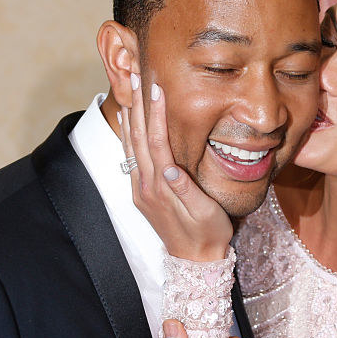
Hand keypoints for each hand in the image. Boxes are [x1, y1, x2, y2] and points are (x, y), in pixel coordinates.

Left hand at [118, 72, 231, 260]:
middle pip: (138, 137)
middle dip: (137, 104)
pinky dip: (127, 134)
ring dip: (130, 114)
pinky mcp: (141, 193)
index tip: (156, 87)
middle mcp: (147, 186)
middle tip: (136, 76)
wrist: (194, 262)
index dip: (156, 114)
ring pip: (131, 145)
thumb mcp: (206, 214)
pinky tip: (127, 119)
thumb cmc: (209, 234)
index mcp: (164, 187)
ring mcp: (141, 190)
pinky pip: (130, 157)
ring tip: (128, 88)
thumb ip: (186, 191)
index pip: (157, 142)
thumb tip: (171, 168)